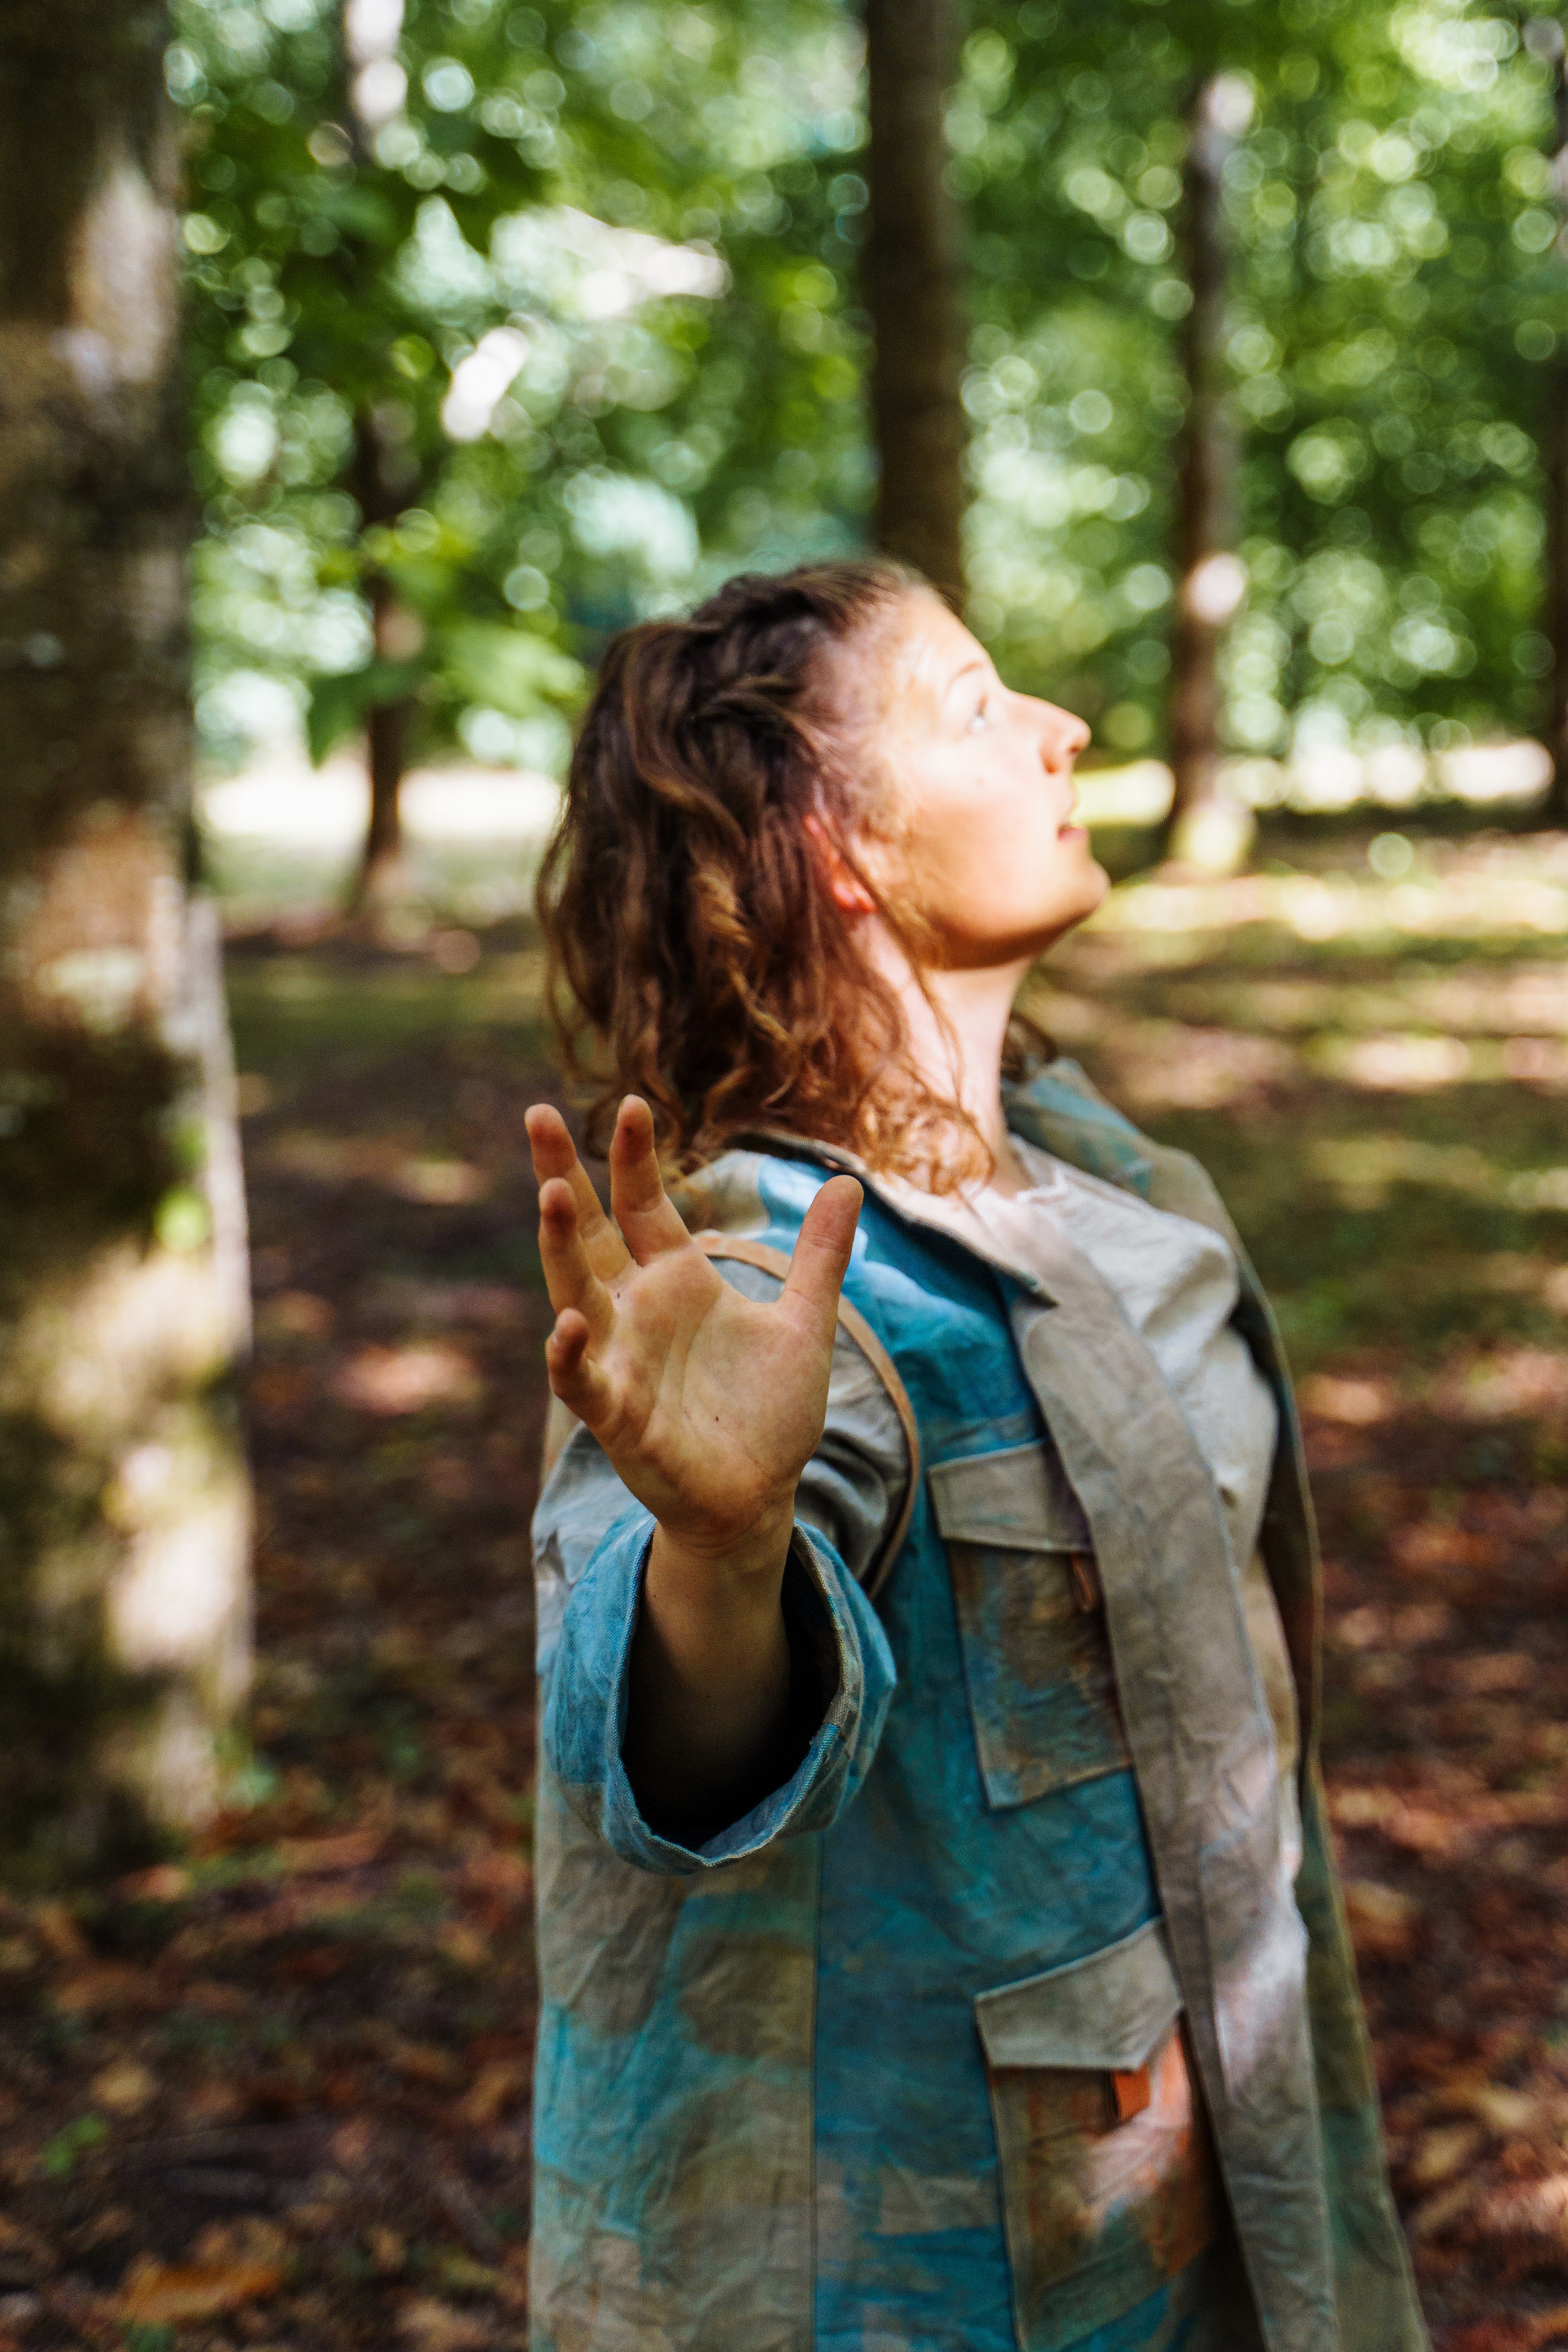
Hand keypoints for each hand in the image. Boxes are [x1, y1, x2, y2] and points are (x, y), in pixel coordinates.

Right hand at [524, 1097, 862, 1575]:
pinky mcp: (617, 1415)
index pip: (643, 1204)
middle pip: (589, 1232)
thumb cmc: (768, 1413)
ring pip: (574, 1292)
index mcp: (676, 1281)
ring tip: (551, 1193)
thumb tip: (849, 1183)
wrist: (760, 1497)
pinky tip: (565, 1323)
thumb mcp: (804, 1324)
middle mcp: (636, 1311)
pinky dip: (569, 1355)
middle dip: (561, 1174)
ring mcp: (620, 1359)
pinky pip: (582, 1380)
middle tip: (537, 1114)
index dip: (636, 1156)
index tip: (633, 1102)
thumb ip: (819, 1257)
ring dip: (559, 1246)